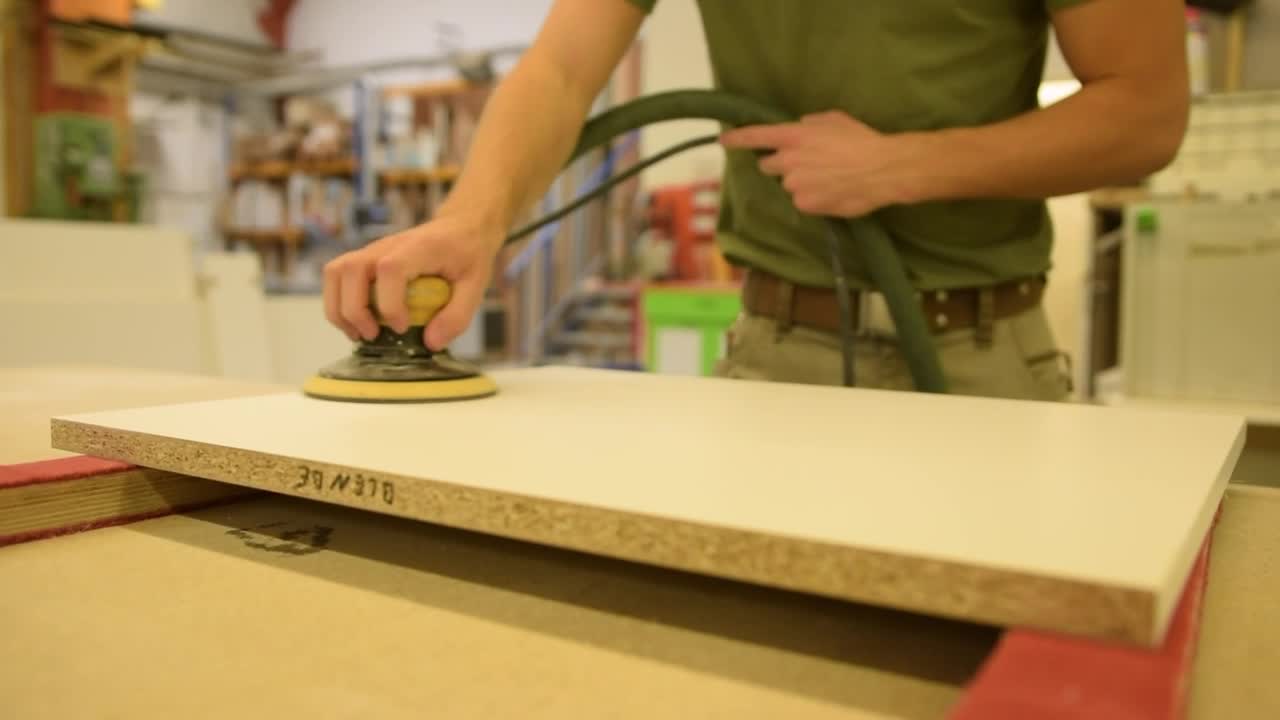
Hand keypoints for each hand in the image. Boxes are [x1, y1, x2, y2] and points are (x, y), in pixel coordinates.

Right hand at [322, 212, 503, 349]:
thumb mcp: (476, 286)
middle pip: (350, 269)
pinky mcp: (365, 258)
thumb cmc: (468, 254)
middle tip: (374, 336)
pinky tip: (358, 322)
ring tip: (359, 333)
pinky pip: (337, 276)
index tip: (402, 327)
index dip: (389, 303)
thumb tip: (430, 343)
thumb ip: (457, 315)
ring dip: (339, 308)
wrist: (461, 228)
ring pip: (335, 272)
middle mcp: (388, 246)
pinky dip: (338, 302)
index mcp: (419, 249)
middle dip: (355, 311)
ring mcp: (372, 250)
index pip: (390, 269)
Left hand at [719, 111, 926, 216]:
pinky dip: (813, 198)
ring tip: (828, 178)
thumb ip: (810, 124)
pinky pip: (803, 201)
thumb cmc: (861, 140)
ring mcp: (795, 185)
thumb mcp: (834, 120)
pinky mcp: (805, 205)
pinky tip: (833, 191)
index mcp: (794, 136)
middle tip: (804, 164)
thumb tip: (801, 127)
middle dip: (779, 165)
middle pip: (768, 166)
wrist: (882, 169)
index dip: (738, 139)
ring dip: (800, 182)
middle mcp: (788, 161)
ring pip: (788, 185)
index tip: (724, 142)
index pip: (756, 136)